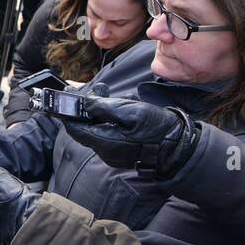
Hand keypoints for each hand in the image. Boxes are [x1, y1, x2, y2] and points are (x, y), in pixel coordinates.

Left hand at [61, 96, 199, 179]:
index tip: (66, 98)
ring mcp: (113, 152)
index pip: (74, 127)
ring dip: (100, 112)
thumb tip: (86, 103)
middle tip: (97, 92)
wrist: (178, 147)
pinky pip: (108, 133)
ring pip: (97, 129)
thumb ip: (104, 107)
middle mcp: (105, 150)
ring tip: (110, 96)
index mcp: (103, 141)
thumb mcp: (129, 111)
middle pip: (85, 127)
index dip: (68, 112)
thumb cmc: (157, 129)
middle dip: (87, 108)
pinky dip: (109, 120)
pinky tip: (120, 108)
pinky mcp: (122, 151)